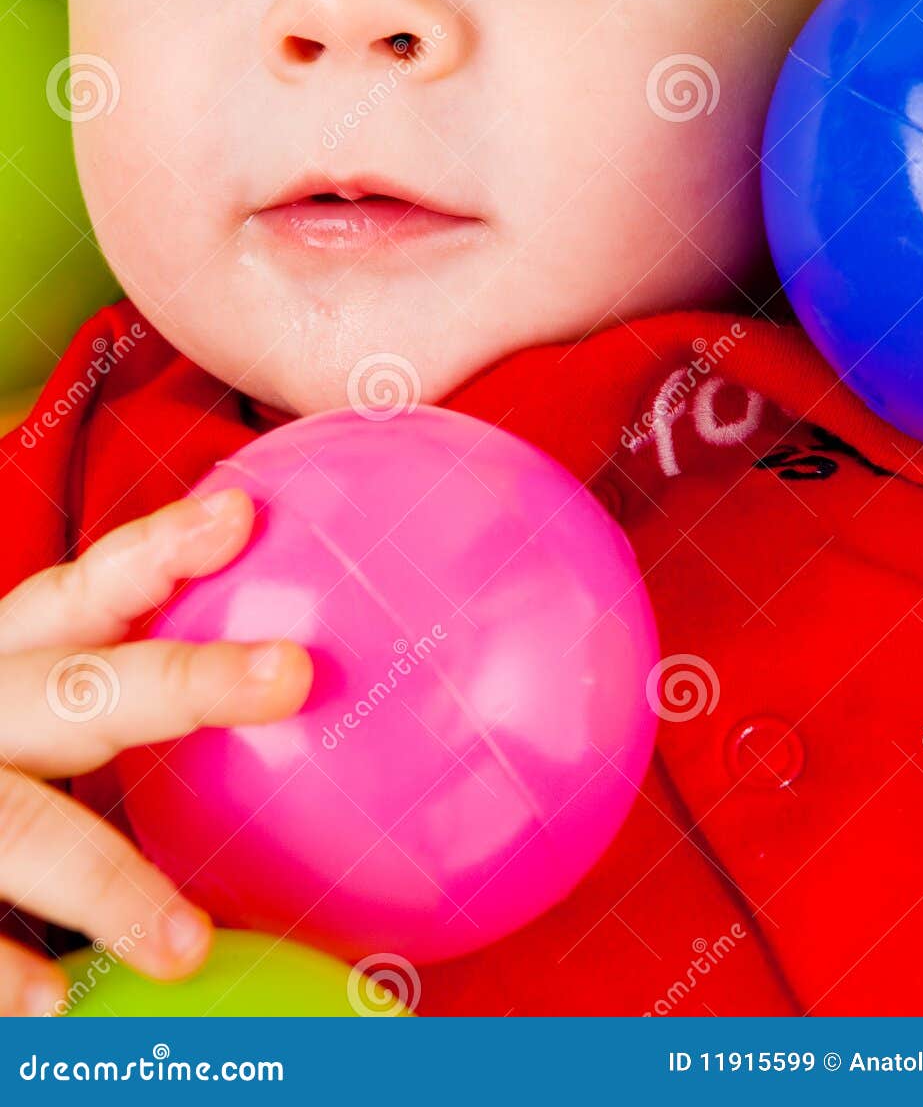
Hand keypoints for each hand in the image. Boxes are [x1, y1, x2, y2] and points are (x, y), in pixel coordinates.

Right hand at [0, 489, 310, 1014]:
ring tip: (187, 947)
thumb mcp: (23, 700)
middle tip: (291, 672)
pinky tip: (52, 1007)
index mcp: (2, 663)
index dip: (155, 551)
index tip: (239, 517)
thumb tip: (286, 689)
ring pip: (20, 825)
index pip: (79, 593)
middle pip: (72, 689)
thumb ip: (108, 698)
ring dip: (105, 881)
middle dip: (181, 679)